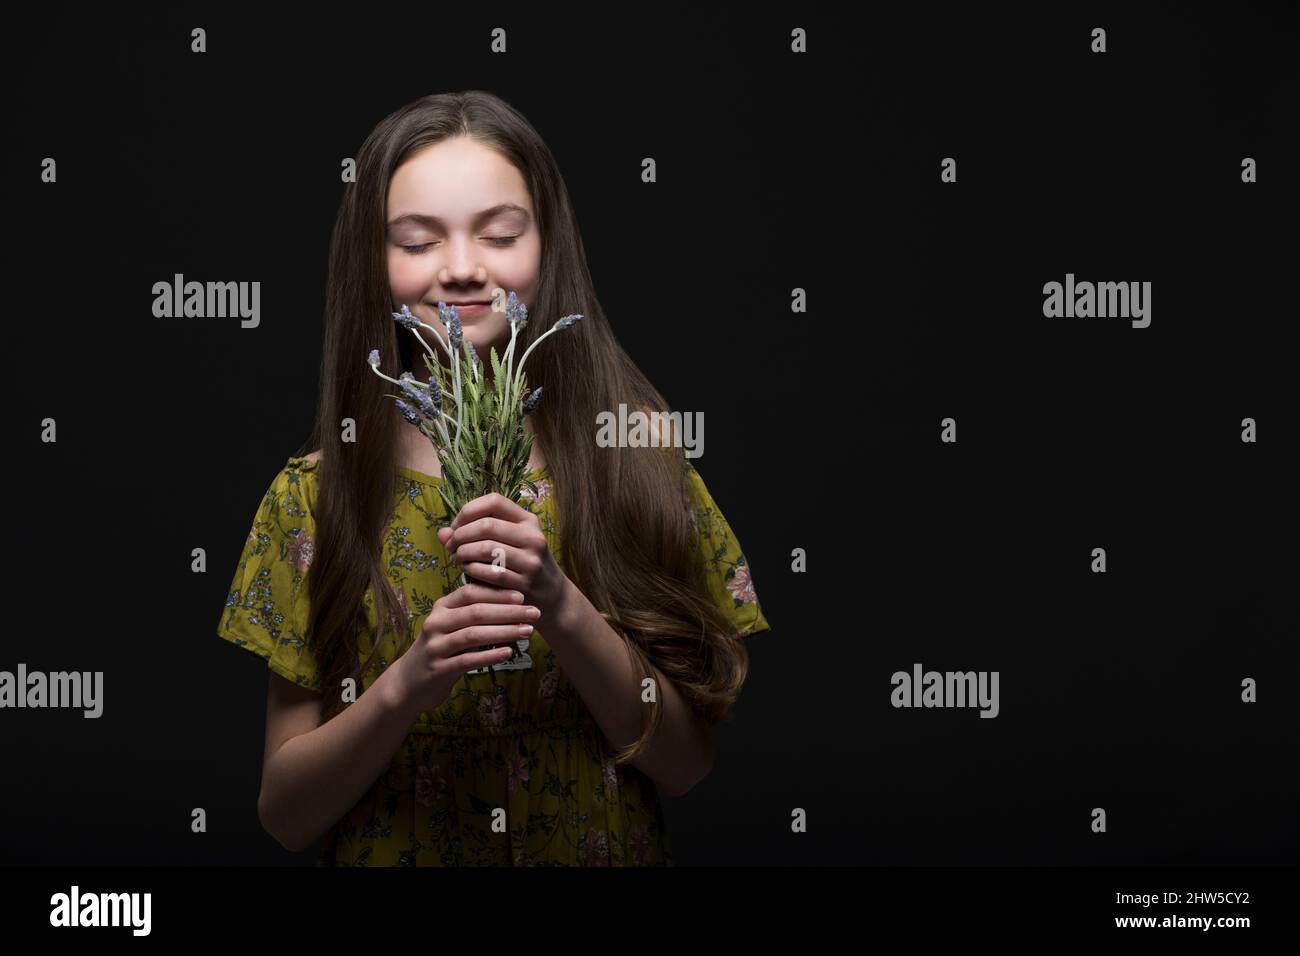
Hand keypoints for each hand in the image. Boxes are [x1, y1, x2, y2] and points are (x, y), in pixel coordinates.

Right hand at [388, 581, 538, 719]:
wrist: (409, 683)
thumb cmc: (440, 649)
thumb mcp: (450, 626)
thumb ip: (472, 613)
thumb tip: (511, 601)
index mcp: (441, 608)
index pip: (470, 592)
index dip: (497, 592)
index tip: (523, 595)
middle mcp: (436, 624)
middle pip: (476, 612)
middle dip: (508, 611)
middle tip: (534, 613)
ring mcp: (435, 647)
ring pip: (474, 635)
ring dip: (505, 631)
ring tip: (528, 631)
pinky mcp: (439, 669)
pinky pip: (468, 660)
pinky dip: (490, 655)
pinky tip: (509, 652)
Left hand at [437, 492, 567, 616]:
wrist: (553, 595)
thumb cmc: (521, 564)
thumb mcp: (507, 542)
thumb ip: (474, 534)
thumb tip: (442, 533)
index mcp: (528, 520)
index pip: (494, 501)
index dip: (469, 510)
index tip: (456, 526)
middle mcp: (533, 537)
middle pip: (486, 525)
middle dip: (461, 535)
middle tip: (451, 546)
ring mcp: (531, 561)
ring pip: (486, 548)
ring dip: (463, 554)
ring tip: (457, 559)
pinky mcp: (525, 584)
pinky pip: (489, 573)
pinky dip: (472, 570)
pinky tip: (467, 572)